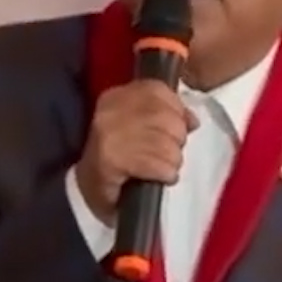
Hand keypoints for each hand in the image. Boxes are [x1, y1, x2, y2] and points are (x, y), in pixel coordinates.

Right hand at [75, 80, 197, 219]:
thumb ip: (167, 115)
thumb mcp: (140, 128)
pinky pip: (157, 164)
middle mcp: (110, 111)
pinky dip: (166, 174)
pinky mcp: (112, 161)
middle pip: (166, 117)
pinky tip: (161, 178)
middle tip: (168, 154)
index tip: (178, 127)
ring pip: (165, 143)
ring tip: (162, 168)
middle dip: (177, 139)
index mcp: (116, 97)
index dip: (176, 110)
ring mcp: (110, 135)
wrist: (88, 191)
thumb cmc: (119, 159)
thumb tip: (192, 120)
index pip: (157, 90)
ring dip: (172, 161)